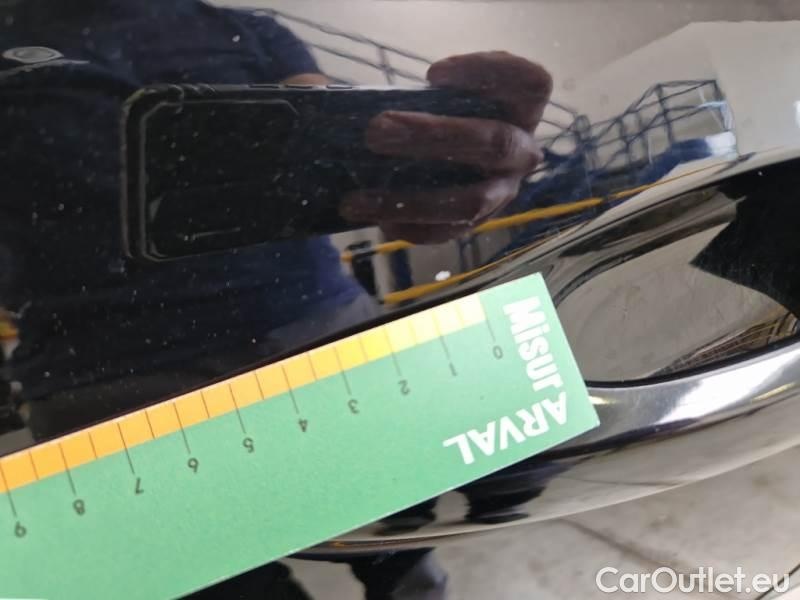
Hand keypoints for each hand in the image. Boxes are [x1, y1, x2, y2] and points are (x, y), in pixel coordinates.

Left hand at [339, 51, 551, 243]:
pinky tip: (375, 218)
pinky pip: (447, 233)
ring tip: (356, 198)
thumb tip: (311, 94)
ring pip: (469, 200)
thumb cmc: (429, 115)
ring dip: (411, 198)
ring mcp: (501, 192)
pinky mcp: (474, 224)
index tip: (432, 74)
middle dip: (432, 136)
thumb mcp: (413, 95)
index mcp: (520, 107)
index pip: (531, 83)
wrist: (428, 158)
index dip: (489, 74)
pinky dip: (408, 227)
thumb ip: (372, 90)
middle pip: (492, 142)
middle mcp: (521, 151)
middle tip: (375, 131)